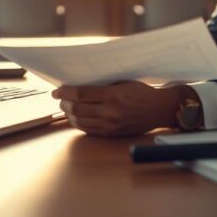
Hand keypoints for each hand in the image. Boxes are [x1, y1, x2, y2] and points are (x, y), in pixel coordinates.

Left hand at [52, 81, 183, 136]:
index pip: (80, 94)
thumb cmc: (142, 92)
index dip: (64, 92)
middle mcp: (109, 112)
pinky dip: (79, 124)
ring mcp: (110, 125)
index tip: (56, 91)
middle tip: (60, 98)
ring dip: (69, 115)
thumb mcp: (122, 82)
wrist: (159, 110)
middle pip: (76, 109)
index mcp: (112, 95)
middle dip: (64, 103)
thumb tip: (79, 86)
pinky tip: (77, 118)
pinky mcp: (111, 134)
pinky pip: (88, 130)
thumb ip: (101, 86)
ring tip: (66, 108)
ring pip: (79, 122)